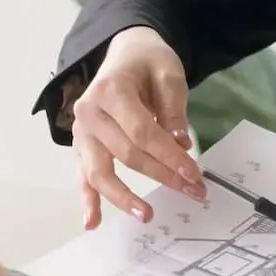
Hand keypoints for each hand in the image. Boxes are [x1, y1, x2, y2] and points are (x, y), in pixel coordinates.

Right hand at [71, 26, 206, 229]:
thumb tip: (180, 147)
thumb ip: (174, 109)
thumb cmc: (148, 63)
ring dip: (123, 197)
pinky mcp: (81, 145)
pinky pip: (82, 176)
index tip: (195, 174)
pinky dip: (87, 200)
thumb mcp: (169, 74)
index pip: (141, 132)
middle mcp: (89, 112)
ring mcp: (81, 131)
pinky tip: (93, 223)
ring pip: (99, 172)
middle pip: (126, 154)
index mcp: (110, 90)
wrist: (124, 53)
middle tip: (193, 192)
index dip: (168, 156)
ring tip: (146, 215)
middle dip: (161, 175)